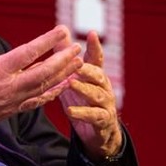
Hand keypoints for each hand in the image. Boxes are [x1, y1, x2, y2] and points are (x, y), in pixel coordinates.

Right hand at [0, 7, 83, 145]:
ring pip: (45, 87)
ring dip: (63, 75)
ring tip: (79, 63)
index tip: (62, 31)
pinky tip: (63, 85)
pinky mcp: (12, 110)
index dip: (48, 41)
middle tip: (77, 48)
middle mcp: (9, 86)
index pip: (28, 53)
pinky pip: (38, 101)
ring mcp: (13, 100)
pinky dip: (53, 92)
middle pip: (44, 72)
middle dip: (63, 59)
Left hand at [59, 31, 122, 160]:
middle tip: (77, 65)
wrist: (97, 132)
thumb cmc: (83, 99)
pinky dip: (83, 113)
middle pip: (99, 76)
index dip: (95, 47)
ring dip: (85, 89)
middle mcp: (104, 88)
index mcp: (96, 76)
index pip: (97, 59)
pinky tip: (70, 111)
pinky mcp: (103, 121)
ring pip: (98, 95)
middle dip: (88, 69)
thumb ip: (67, 57)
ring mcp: (105, 104)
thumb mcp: (74, 78)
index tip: (92, 34)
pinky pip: (94, 116)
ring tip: (71, 84)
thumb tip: (60, 33)